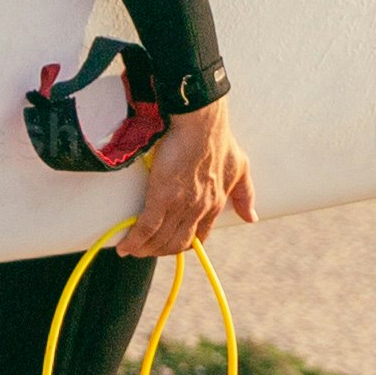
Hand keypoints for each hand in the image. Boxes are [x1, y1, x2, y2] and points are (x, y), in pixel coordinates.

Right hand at [122, 98, 254, 260]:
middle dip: (161, 251)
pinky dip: (134, 240)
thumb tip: (251, 218)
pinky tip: (124, 246)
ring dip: (145, 249)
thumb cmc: (219, 140)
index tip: (171, 245)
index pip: (199, 237)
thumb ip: (245, 195)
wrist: (200, 124)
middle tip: (146, 250)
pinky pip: (146, 228)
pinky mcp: (162, 196)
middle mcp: (199, 209)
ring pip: (161, 239)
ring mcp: (180, 205)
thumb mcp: (240, 169)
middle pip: (177, 243)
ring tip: (132, 250)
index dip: (183, 245)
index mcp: (215, 204)